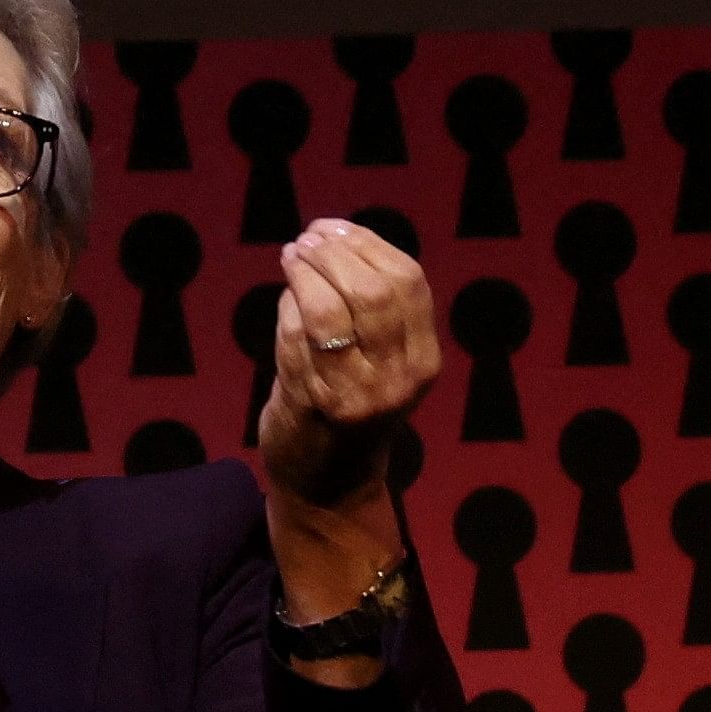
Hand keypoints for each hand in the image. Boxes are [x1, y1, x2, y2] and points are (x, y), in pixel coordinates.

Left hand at [256, 218, 440, 509]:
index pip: (407, 281)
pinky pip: (296, 338)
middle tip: (306, 240)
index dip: (367, 244)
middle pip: (372, 291)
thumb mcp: (382, 360)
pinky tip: (285, 301)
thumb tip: (334, 235)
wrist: (329, 484)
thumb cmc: (349, 405)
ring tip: (292, 257)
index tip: (335, 227)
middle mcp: (399, 378)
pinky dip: (287, 310)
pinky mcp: (315, 403)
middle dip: (333, 254)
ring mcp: (357, 393)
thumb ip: (373, 308)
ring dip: (305, 274)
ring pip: (330, 311)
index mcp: (424, 359)